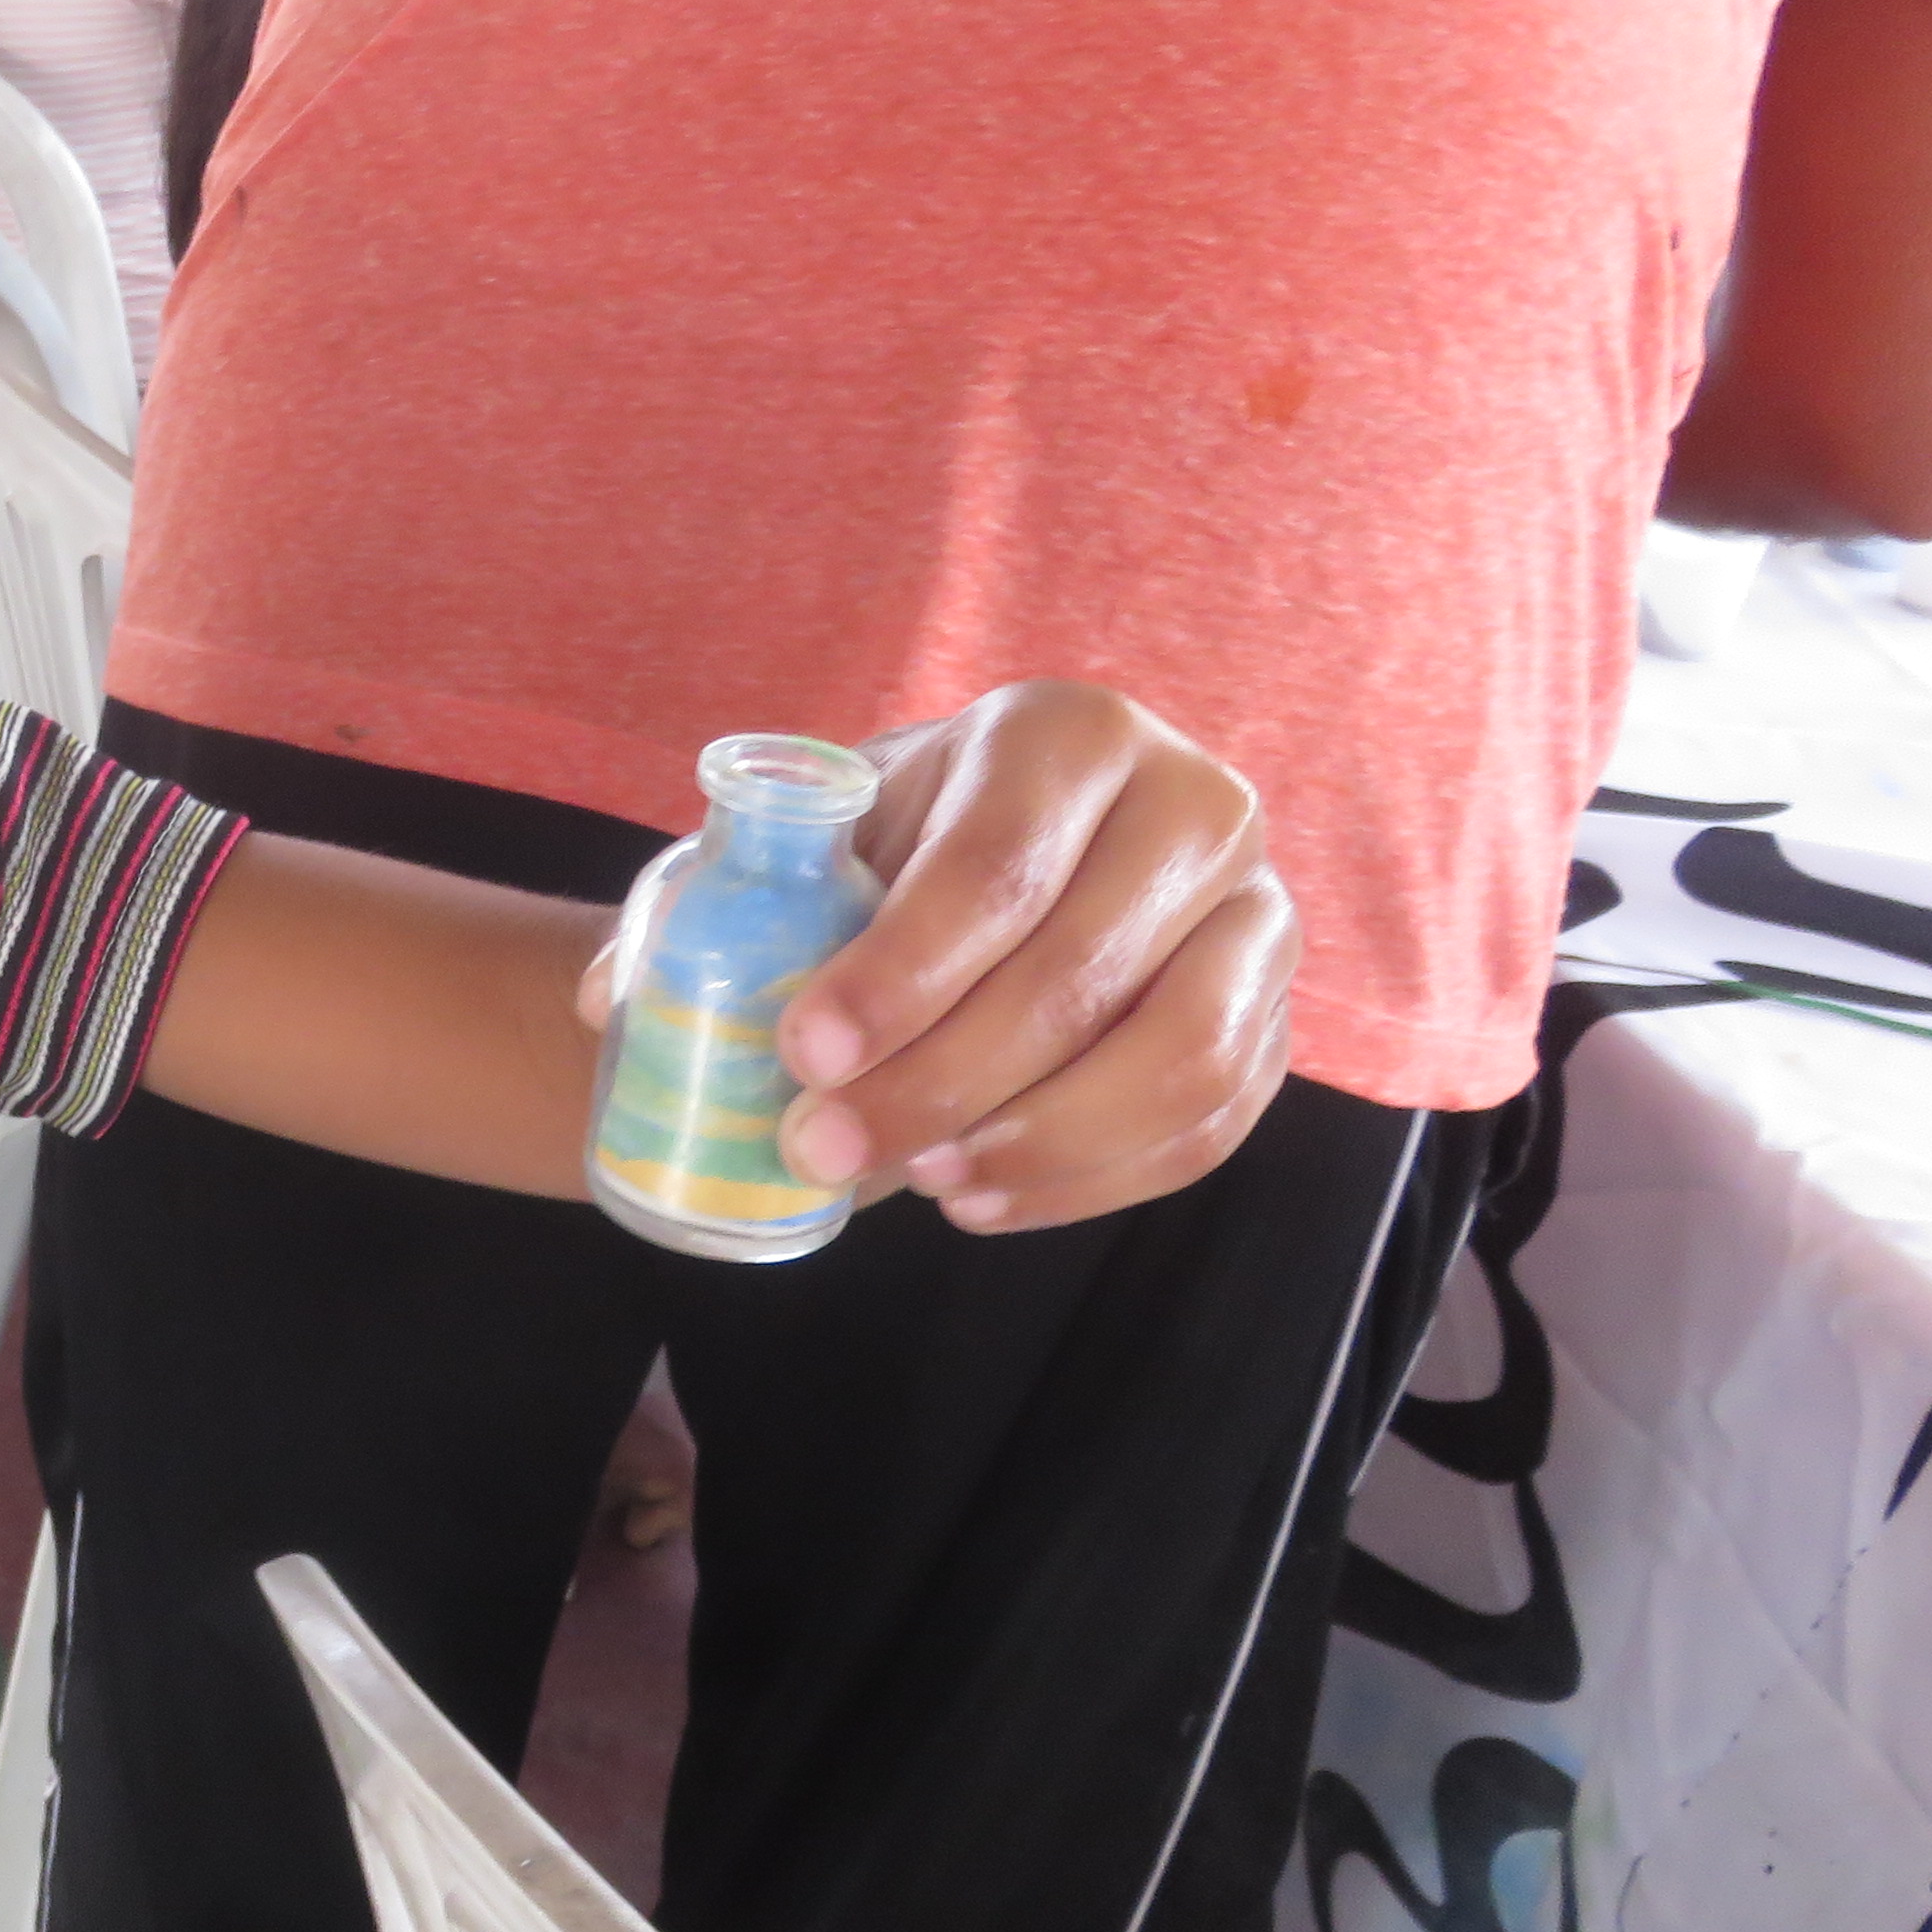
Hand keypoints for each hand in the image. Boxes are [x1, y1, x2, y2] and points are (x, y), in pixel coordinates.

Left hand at [760, 681, 1295, 1232]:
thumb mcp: (836, 830)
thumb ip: (758, 899)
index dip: (899, 975)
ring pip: (1175, 1060)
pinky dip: (1087, 1183)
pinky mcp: (1278, 1019)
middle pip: (1078, 975)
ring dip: (1031, 1142)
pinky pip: (1206, 1127)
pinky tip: (979, 1197)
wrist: (1024, 851)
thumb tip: (653, 1005)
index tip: (803, 1055)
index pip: (996, 868)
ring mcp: (1259, 916)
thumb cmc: (912, 842)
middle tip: (822, 1146)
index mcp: (1070, 735)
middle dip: (937, 1084)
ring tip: (916, 1176)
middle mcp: (1194, 807)